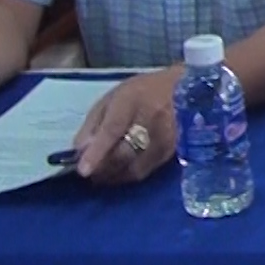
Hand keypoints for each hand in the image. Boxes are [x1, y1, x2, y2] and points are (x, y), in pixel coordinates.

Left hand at [72, 68, 179, 185]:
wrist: (185, 88)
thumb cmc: (142, 92)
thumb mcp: (112, 98)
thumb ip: (93, 124)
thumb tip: (80, 152)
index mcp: (133, 99)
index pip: (113, 129)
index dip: (97, 152)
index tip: (82, 171)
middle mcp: (153, 118)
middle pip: (124, 153)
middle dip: (103, 168)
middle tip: (90, 174)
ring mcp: (166, 137)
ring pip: (135, 167)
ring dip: (114, 175)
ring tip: (102, 175)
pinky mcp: (172, 150)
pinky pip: (146, 171)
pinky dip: (128, 174)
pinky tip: (120, 171)